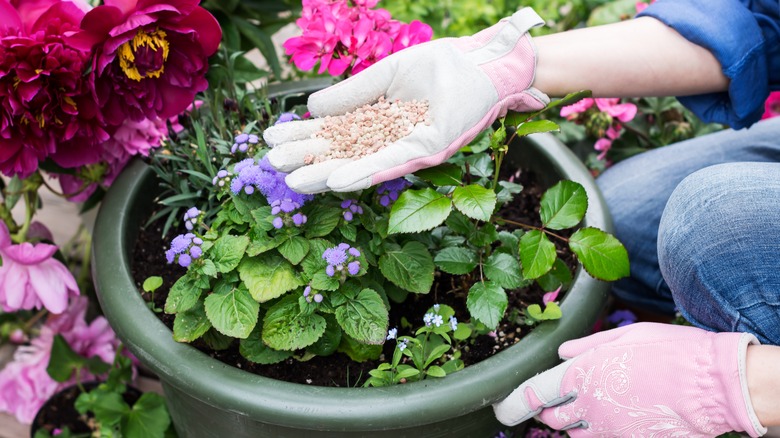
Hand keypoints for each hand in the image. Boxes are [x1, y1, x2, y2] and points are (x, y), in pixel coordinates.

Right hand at [263, 8, 548, 193]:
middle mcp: (389, 140)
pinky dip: (364, 172)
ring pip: (360, 164)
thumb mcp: (387, 75)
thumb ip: (352, 93)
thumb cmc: (440, 67)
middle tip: (272, 163)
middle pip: (342, 152)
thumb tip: (312, 109)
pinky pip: (391, 163)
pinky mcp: (427, 150)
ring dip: (327, 174)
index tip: (270, 137)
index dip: (303, 136)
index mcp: (377, 121)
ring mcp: (406, 148)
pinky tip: (337, 180)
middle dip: (307, 159)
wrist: (482, 64)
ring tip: (296, 182)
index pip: (333, 131)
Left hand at [493, 322, 766, 436]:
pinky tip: (615, 419)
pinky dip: (598, 435)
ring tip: (591, 408)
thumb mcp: (625, 336)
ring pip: (575, 436)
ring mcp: (611, 430)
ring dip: (573, 426)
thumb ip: (587, 346)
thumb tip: (563, 353)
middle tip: (556, 403)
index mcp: (583, 375)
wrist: (715, 384)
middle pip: (551, 420)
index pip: (535, 393)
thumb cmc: (672, 352)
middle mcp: (590, 406)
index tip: (502, 409)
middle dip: (546, 413)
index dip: (513, 404)